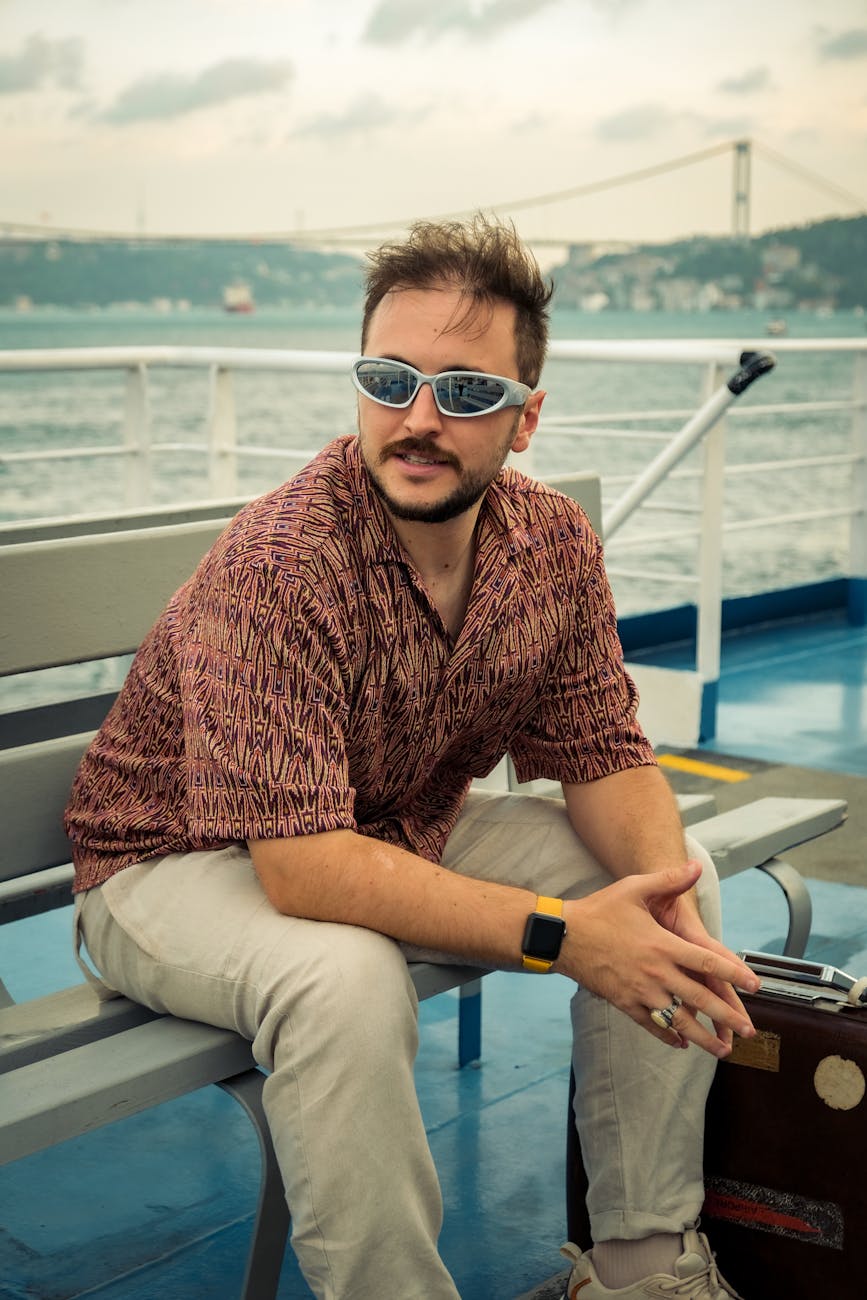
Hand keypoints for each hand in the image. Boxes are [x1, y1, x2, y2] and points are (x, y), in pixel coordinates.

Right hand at [556, 860, 759, 1057]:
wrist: (563, 936)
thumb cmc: (599, 910)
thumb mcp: (634, 888)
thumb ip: (668, 879)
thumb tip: (696, 866)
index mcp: (662, 945)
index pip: (707, 963)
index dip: (734, 974)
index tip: (755, 986)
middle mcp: (656, 973)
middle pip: (699, 999)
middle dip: (728, 1017)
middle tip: (750, 1030)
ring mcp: (640, 992)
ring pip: (679, 1020)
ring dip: (704, 1038)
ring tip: (723, 1050)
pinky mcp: (624, 1003)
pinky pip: (652, 1026)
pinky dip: (669, 1037)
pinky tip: (682, 1044)